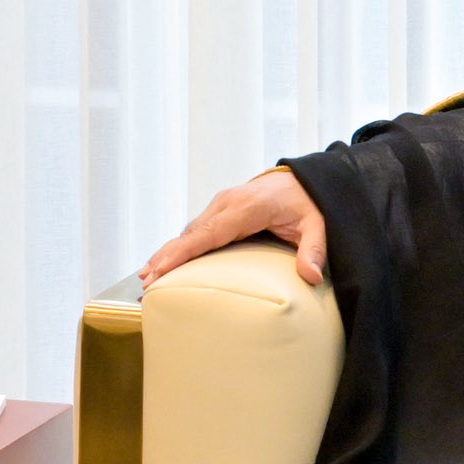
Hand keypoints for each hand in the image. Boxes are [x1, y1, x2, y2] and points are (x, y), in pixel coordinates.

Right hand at [140, 168, 327, 287]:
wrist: (305, 179)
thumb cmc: (309, 202)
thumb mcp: (318, 224)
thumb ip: (314, 249)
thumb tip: (311, 276)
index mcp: (245, 207)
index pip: (207, 233)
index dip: (181, 253)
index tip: (160, 269)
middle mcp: (226, 203)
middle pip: (189, 234)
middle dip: (165, 258)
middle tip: (145, 283)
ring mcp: (221, 205)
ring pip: (188, 232)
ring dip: (167, 253)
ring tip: (147, 277)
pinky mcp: (221, 211)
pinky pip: (196, 231)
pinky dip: (179, 247)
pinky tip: (166, 262)